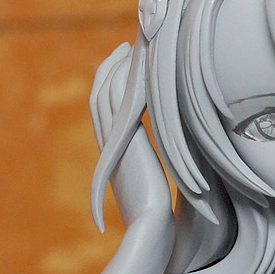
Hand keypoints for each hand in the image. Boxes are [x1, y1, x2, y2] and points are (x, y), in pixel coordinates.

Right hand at [89, 42, 170, 228]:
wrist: (151, 226)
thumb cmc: (158, 211)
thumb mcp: (154, 177)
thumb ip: (154, 158)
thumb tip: (175, 143)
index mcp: (113, 152)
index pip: (104, 108)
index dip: (109, 82)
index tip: (123, 63)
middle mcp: (108, 144)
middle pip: (100, 94)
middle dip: (111, 67)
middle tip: (125, 47)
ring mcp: (112, 142)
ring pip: (107, 92)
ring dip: (119, 67)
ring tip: (134, 49)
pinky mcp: (123, 139)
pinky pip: (118, 100)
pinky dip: (125, 78)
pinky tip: (142, 66)